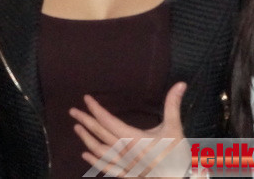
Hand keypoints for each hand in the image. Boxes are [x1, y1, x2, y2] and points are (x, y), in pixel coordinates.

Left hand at [70, 82, 188, 177]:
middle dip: (85, 121)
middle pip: (99, 134)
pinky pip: (106, 167)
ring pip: (99, 151)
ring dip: (86, 139)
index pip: (107, 120)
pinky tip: (85, 155)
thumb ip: (173, 105)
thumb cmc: (177, 156)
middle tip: (72, 112)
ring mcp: (123, 165)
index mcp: (132, 138)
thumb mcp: (175, 128)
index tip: (86, 99)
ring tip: (77, 129)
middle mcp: (123, 151)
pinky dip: (94, 160)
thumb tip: (180, 84)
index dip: (95, 109)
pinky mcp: (126, 175)